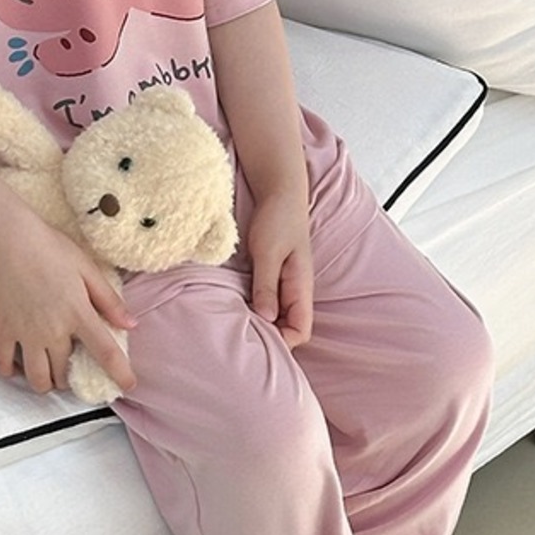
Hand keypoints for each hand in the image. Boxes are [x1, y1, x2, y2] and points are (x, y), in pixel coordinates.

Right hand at [0, 215, 137, 395]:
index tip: (128, 386)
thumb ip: (109, 299)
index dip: (120, 373)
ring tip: (49, 373)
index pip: (105, 352)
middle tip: (73, 368)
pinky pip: (4, 365)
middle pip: (65, 374)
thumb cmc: (51, 248)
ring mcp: (24, 334)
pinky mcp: (1, 331)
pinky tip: (19, 363)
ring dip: (46, 383)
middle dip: (72, 378)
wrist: (7, 239)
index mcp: (78, 313)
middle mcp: (52, 330)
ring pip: (37, 378)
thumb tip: (132, 324)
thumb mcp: (87, 268)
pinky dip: (11, 371)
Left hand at [247, 190, 313, 349]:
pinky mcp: (269, 277)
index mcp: (301, 288)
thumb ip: (266, 285)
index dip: (283, 342)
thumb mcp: (268, 251)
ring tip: (234, 329)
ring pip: (274, 317)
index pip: (301, 330)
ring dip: (258, 324)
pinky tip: (234, 309)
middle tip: (240, 340)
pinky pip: (264, 302)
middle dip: (269, 339)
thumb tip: (265, 319)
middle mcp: (294, 291)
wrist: (279, 191)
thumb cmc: (278, 218)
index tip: (256, 342)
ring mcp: (282, 285)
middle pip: (287, 329)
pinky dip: (252, 309)